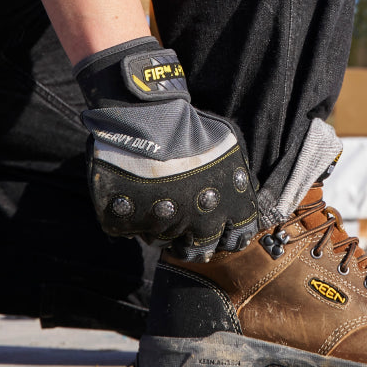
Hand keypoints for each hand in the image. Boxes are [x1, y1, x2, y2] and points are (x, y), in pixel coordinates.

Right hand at [74, 38, 257, 261]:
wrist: (146, 116)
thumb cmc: (191, 128)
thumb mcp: (229, 150)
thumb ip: (236, 180)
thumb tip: (241, 199)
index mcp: (228, 206)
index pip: (237, 238)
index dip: (229, 236)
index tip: (222, 230)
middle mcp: (199, 223)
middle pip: (200, 250)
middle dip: (195, 241)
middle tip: (187, 226)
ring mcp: (162, 226)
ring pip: (164, 241)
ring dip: (164, 228)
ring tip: (161, 204)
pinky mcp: (126, 222)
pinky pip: (132, 230)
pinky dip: (135, 219)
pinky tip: (138, 199)